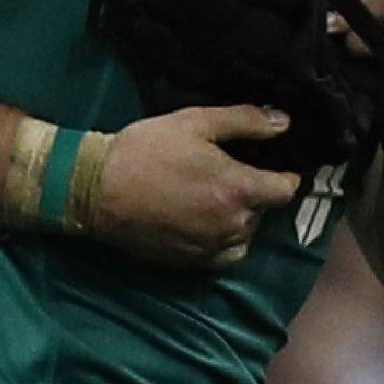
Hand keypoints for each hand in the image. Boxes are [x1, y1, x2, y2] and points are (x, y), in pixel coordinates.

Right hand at [91, 105, 300, 267]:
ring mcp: (212, 247)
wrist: (96, 189)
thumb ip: (245, 121)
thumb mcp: (194, 122)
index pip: (286, 189)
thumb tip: (285, 123)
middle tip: (230, 175)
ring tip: (214, 199)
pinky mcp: (191, 263)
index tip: (274, 167)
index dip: (285, 176)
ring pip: (244, 234)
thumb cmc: (146, 150)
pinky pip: (224, 254)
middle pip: (263, 211)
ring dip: (238, 217)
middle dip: (254, 194)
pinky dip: (223, 240)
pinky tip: (205, 223)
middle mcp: (233, 224)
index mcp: (240, 189)